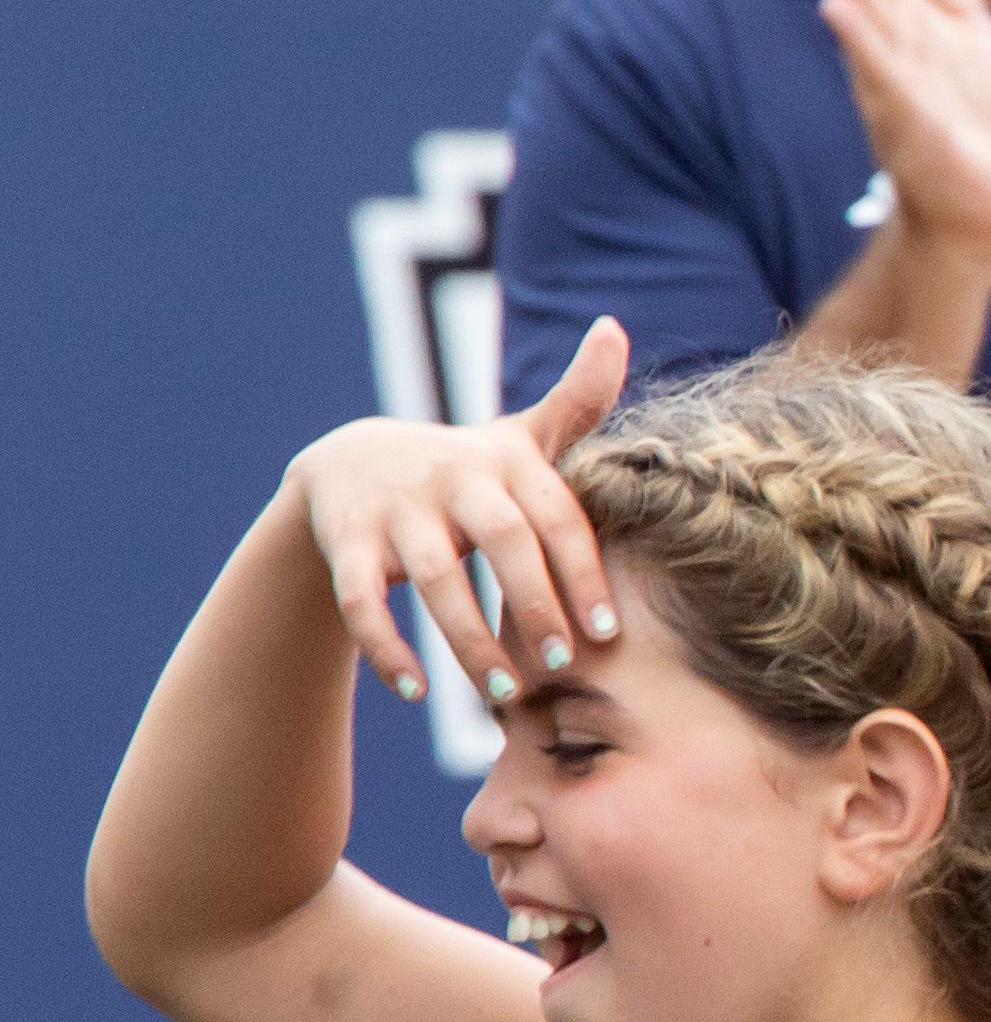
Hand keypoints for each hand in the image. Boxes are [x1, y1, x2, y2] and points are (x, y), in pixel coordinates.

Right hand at [287, 320, 626, 709]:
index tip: (609, 632)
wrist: (351, 462)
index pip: (557, 517)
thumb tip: (614, 328)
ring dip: (466, 639)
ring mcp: (394, 509)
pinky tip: (415, 691)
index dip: (585, 572)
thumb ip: (579, 400)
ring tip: (502, 693)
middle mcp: (451, 477)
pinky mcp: (345, 542)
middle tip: (561, 666)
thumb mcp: (520, 436)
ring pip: (432, 579)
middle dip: (534, 602)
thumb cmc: (467, 468)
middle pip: (499, 540)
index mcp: (505, 460)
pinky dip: (386, 646)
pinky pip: (362, 601)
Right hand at [813, 0, 990, 262]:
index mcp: (902, 18)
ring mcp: (893, 83)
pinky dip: (864, 44)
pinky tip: (838, 11)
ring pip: (867, 18)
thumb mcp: (961, 26)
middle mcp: (887, 45)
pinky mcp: (909, 122)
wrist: (975, 202)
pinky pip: (883, 78)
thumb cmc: (964, 111)